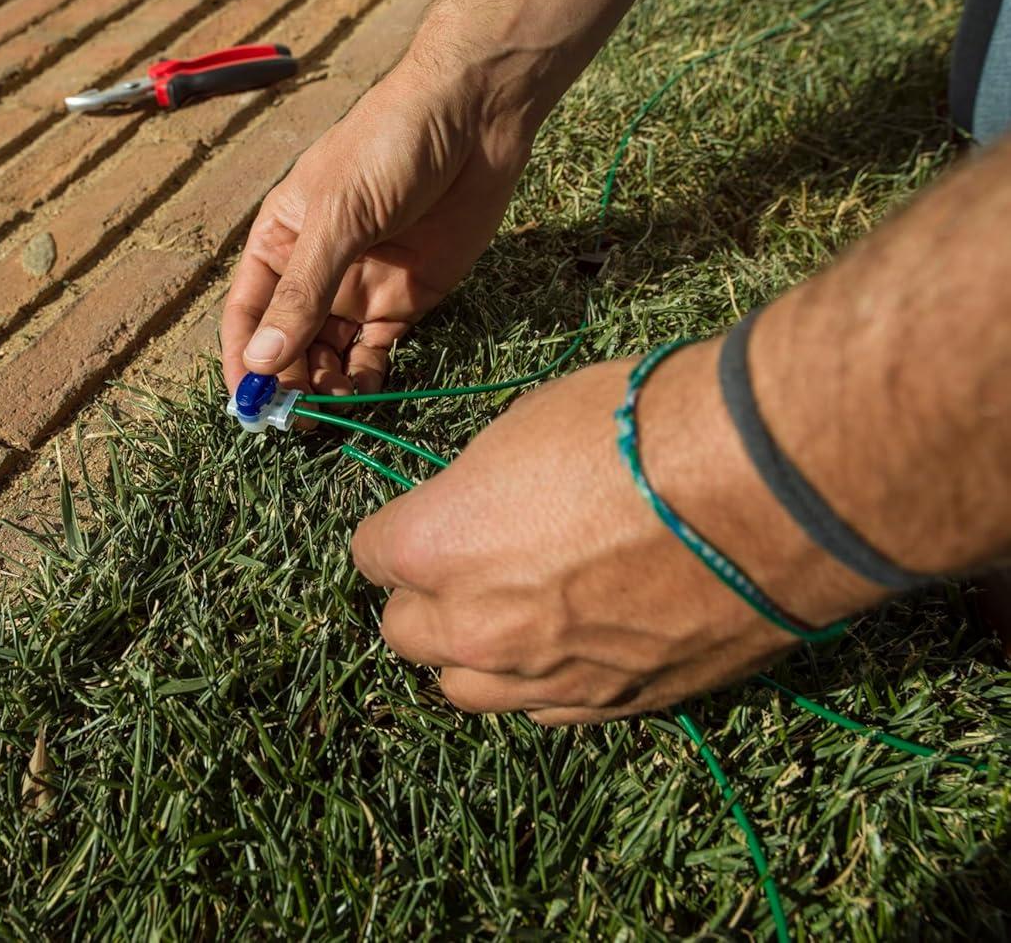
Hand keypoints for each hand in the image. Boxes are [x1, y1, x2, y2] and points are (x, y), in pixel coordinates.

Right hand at [220, 48, 536, 395]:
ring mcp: (359, 290)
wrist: (475, 118)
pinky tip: (364, 391)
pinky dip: (365, 378)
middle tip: (296, 417)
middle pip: (287, 344)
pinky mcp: (405, 302)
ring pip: (328, 357)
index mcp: (280, 243)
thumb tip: (262, 360)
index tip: (247, 401)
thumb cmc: (389, 146)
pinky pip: (374, 354)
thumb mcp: (338, 215)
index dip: (243, 359)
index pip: (248, 313)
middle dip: (286, 382)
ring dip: (324, 386)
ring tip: (332, 406)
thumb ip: (304, 291)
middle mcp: (314, 274)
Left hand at [350, 341, 887, 723]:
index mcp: (436, 545)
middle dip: (427, 596)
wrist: (768, 487)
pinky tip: (573, 641)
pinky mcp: (613, 705)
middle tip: (466, 564)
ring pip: (465, 688)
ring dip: (475, 652)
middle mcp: (475, 626)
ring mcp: (543, 677)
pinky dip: (541, 681)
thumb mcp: (526, 429)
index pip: (370, 554)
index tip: (427, 517)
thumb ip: (476, 490)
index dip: (399, 532)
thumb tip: (474, 509)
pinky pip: (543, 710)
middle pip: (405, 632)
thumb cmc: (642, 430)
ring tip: (515, 612)